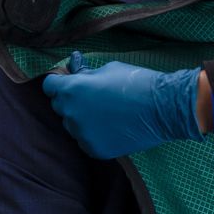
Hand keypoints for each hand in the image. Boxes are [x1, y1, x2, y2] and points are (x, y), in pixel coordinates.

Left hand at [42, 53, 210, 158]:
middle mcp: (72, 114)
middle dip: (70, 99)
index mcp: (72, 90)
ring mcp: (82, 135)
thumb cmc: (137, 82)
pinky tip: (110, 125)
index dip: (59, 81)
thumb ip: (85, 72)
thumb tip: (74, 64)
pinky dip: (92, 133)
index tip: (68, 81)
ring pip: (72, 125)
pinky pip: (84, 140)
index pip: (49, 86)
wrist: (163, 108)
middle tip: (92, 95)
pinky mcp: (94, 149)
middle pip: (59, 106)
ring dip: (81, 117)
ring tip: (105, 111)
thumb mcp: (108, 68)